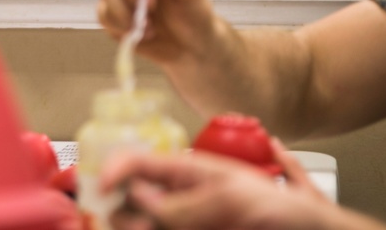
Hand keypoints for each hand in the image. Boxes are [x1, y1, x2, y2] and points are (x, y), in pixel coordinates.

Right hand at [100, 141, 334, 229]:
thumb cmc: (287, 211)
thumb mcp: (232, 199)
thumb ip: (186, 202)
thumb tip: (141, 197)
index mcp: (191, 171)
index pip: (141, 162)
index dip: (116, 168)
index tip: (98, 185)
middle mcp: (181, 199)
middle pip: (132, 200)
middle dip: (114, 208)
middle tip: (107, 219)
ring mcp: (185, 222)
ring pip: (139, 223)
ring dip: (127, 224)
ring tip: (125, 228)